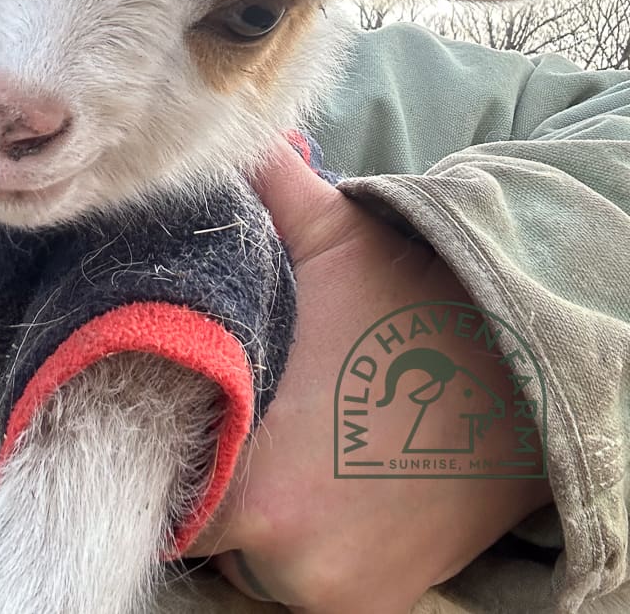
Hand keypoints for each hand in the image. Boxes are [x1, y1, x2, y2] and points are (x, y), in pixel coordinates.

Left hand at [187, 141, 553, 612]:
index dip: (172, 445)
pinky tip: (326, 476)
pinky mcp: (375, 607)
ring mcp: (338, 595)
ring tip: (289, 442)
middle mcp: (293, 566)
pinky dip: (305, 545)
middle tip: (243, 415)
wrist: (532, 380)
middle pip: (210, 532)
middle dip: (216, 478)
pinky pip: (306, 582)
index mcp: (262, 491)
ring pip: (253, 560)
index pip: (171, 495)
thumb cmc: (419, 308)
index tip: (189, 403)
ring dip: (259, 518)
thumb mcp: (335, 239)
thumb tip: (222, 136)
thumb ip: (264, 187)